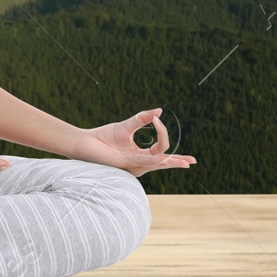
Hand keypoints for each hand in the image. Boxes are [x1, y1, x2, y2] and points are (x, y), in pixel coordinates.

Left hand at [75, 108, 195, 177]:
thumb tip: (159, 111)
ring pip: (156, 164)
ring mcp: (132, 165)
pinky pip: (143, 162)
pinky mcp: (124, 164)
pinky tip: (164, 159)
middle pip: (163, 162)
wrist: (85, 143)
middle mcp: (138, 163)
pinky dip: (155, 159)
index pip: (160, 147)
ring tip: (185, 162)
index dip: (162, 131)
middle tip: (192, 161)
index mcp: (140, 155)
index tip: (156, 118)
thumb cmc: (103, 137)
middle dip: (177, 161)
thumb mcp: (127, 126)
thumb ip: (142, 119)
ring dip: (171, 161)